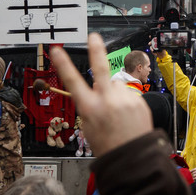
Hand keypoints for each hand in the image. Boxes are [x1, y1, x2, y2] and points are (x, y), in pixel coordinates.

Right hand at [49, 33, 152, 155]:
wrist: (133, 157)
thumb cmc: (108, 146)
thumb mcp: (88, 127)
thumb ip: (91, 105)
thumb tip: (95, 89)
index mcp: (90, 109)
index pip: (73, 82)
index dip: (63, 65)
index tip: (57, 51)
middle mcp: (107, 101)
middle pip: (101, 68)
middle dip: (96, 50)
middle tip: (94, 37)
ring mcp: (124, 99)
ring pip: (115, 86)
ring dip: (114, 94)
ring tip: (117, 114)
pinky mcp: (138, 100)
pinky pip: (127, 94)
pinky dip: (125, 100)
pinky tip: (126, 115)